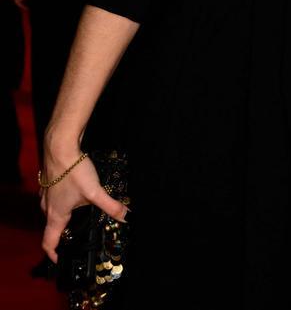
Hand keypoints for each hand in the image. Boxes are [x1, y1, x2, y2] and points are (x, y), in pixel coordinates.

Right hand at [40, 143, 127, 262]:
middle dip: (63, 236)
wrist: (60, 147)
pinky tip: (77, 198)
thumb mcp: (95, 191)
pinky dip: (63, 204)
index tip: (61, 261)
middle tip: (77, 239)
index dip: (54, 255)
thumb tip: (126, 216)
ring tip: (80, 219)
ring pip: (52, 213)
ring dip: (63, 219)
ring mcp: (46, 195)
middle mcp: (47, 207)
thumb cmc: (73, 171)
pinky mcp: (50, 184)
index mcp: (55, 215)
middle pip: (51, 228)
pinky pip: (54, 200)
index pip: (48, 242)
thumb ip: (111, 206)